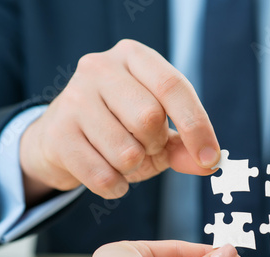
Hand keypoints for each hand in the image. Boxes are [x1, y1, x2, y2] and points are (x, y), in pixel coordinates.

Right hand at [20, 39, 219, 203]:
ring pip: (126, 152)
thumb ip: (184, 144)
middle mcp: (99, 68)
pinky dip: (115, 187)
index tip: (210, 158)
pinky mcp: (57, 133)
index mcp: (133, 56)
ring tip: (121, 159)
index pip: (173, 86)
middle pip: (149, 118)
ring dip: (133, 169)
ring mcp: (73, 98)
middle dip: (154, 146)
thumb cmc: (117, 129)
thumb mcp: (156, 131)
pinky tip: (110, 178)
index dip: (197, 126)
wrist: (61, 138)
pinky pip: (102, 176)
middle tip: (144, 147)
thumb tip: (212, 164)